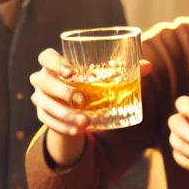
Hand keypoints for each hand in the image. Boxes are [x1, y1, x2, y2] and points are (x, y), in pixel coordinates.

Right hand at [32, 48, 154, 166]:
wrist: (78, 106)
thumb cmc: (92, 84)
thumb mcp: (105, 78)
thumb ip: (125, 71)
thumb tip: (148, 66)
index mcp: (55, 64)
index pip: (45, 57)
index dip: (54, 62)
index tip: (70, 72)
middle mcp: (43, 79)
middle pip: (42, 80)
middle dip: (61, 90)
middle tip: (81, 99)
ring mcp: (40, 98)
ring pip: (44, 104)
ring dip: (64, 113)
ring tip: (85, 121)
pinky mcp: (43, 115)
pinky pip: (48, 122)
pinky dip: (63, 127)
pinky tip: (77, 131)